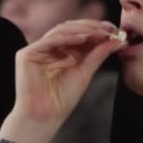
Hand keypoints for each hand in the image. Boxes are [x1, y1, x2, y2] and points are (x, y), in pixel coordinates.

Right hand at [0, 20, 121, 142]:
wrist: (45, 116)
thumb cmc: (62, 99)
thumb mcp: (85, 73)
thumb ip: (97, 55)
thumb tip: (115, 39)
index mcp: (60, 53)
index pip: (78, 34)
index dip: (95, 30)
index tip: (115, 30)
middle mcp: (48, 49)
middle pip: (69, 29)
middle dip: (91, 27)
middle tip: (109, 28)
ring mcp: (36, 50)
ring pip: (60, 31)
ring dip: (82, 30)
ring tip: (100, 32)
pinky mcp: (26, 54)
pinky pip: (49, 41)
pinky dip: (67, 37)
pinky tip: (83, 38)